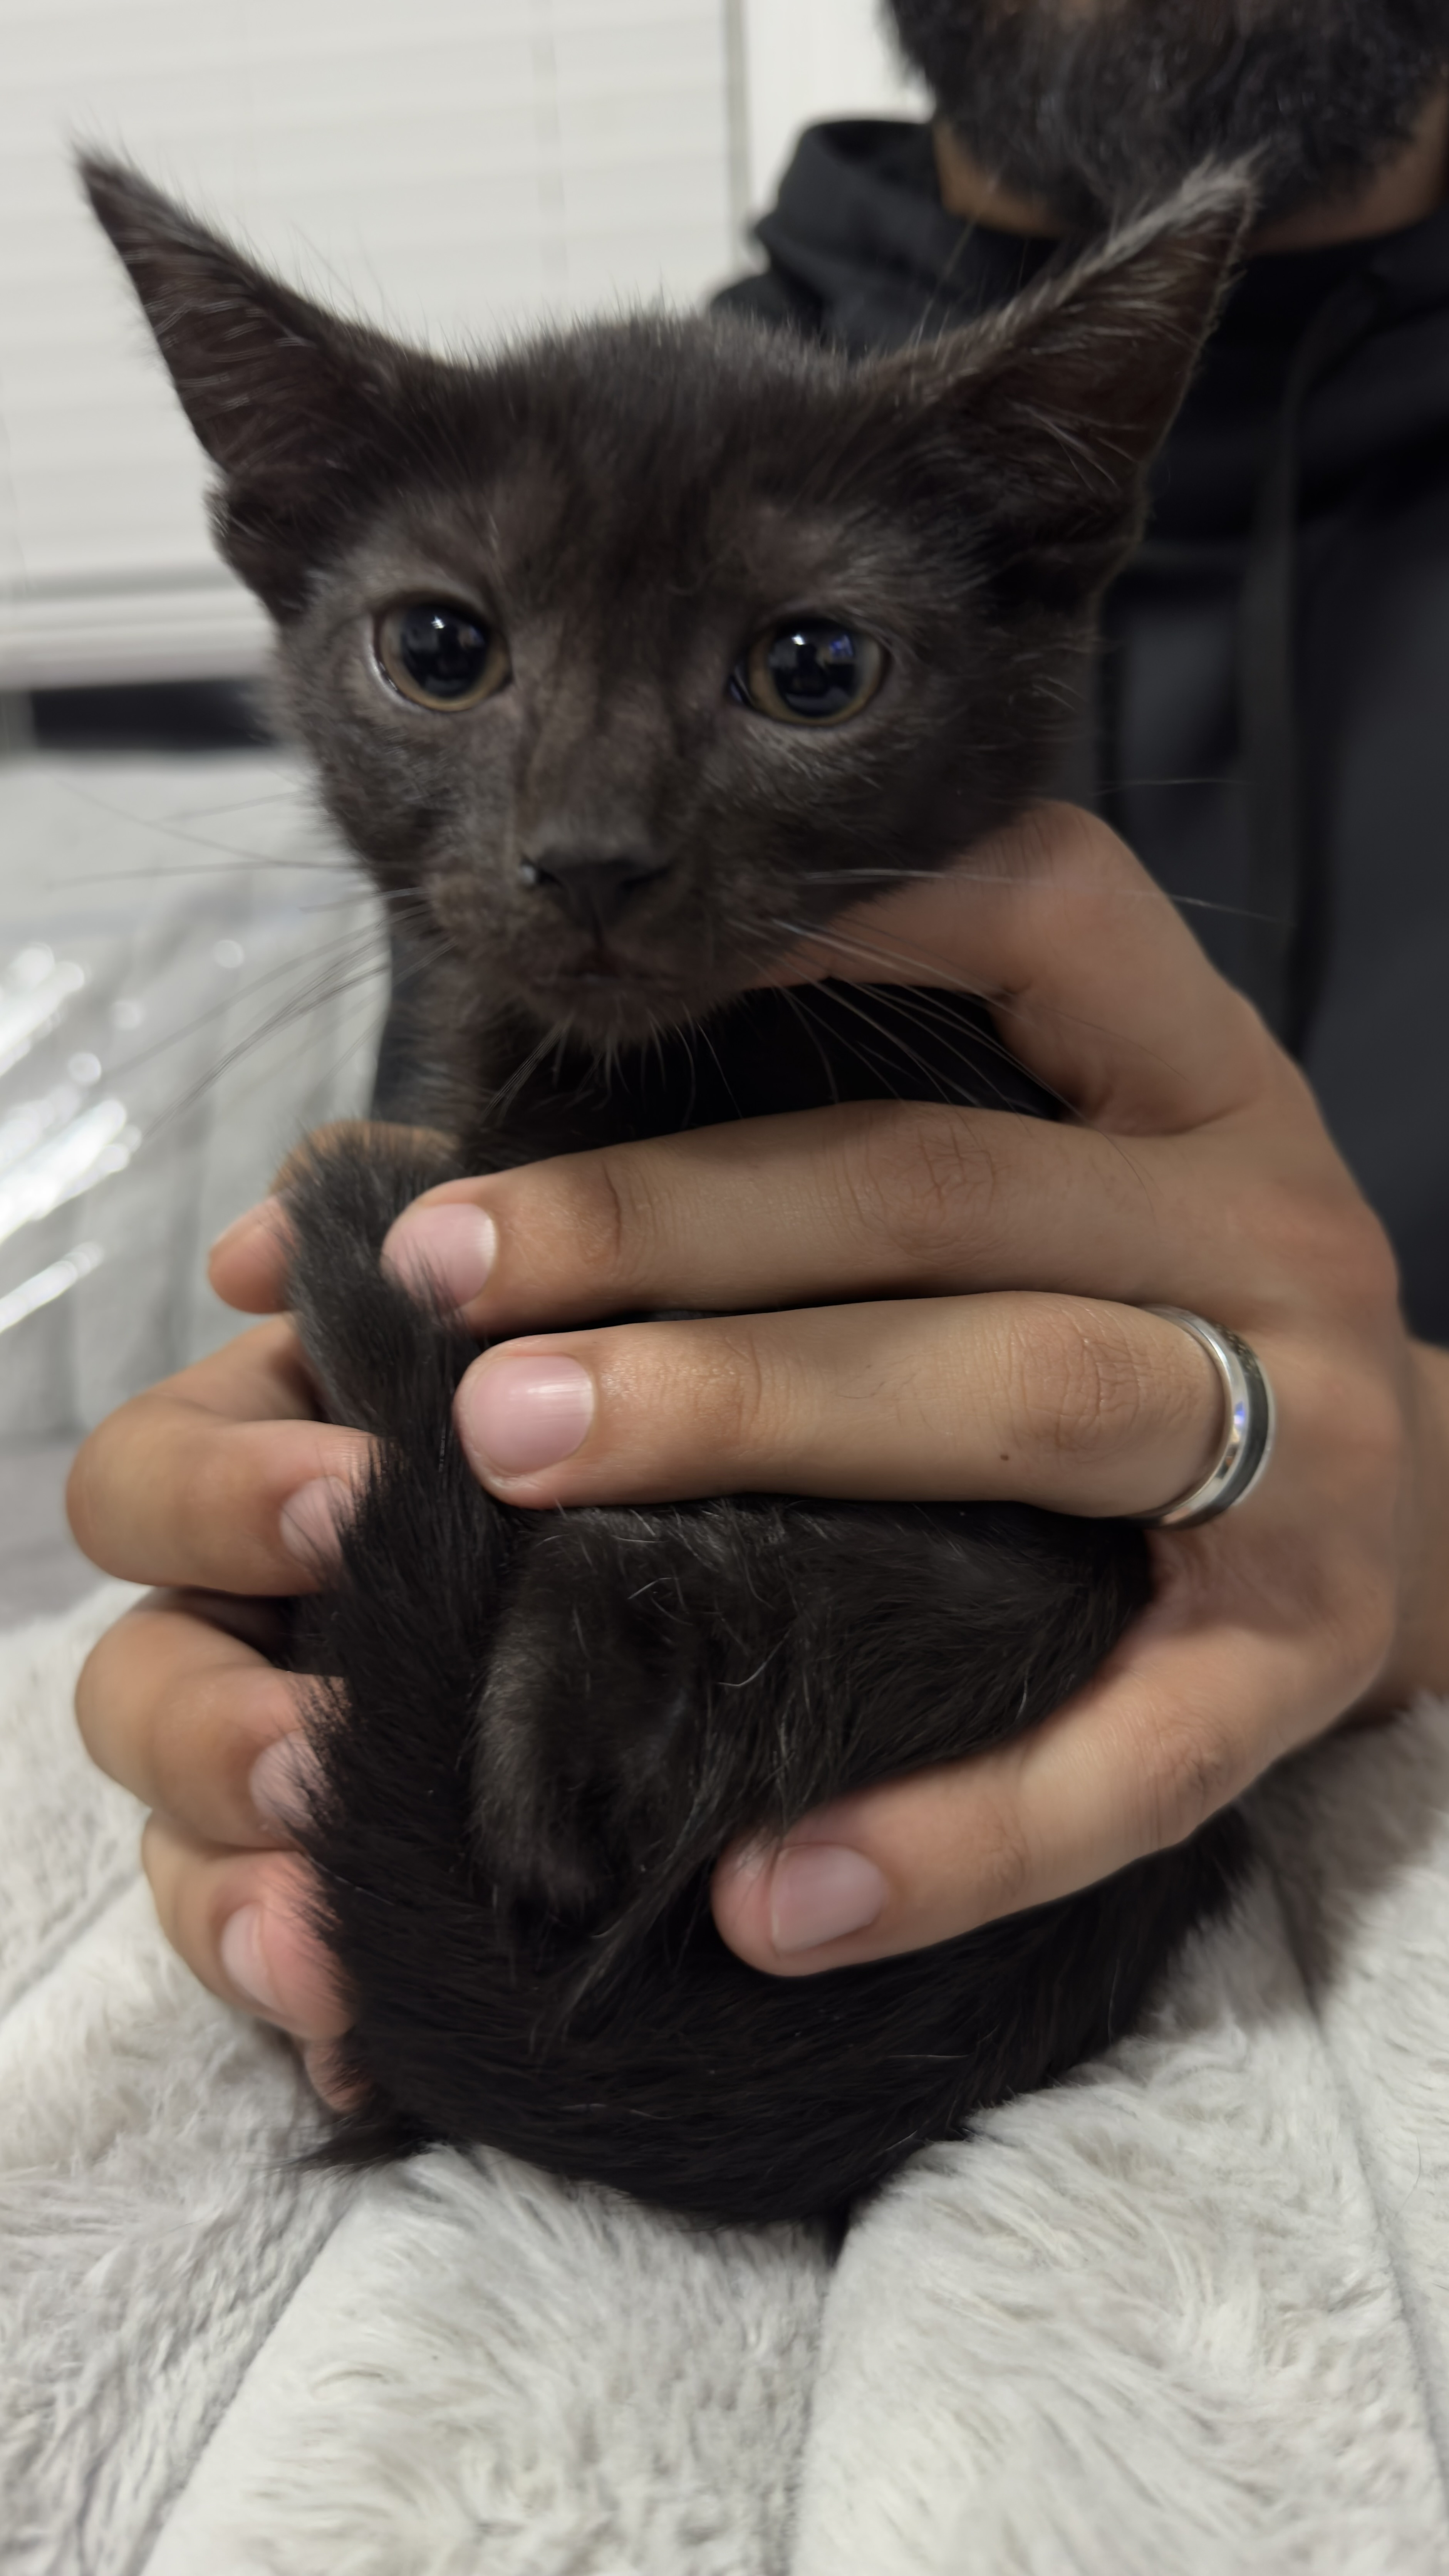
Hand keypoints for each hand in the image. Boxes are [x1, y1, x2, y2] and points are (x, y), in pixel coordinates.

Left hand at [69, 806, 1448, 2064]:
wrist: (1421, 1514)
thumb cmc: (1129, 1322)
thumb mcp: (1036, 1184)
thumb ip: (774, 1147)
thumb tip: (321, 1229)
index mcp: (1191, 1081)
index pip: (1034, 907)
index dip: (830, 912)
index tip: (601, 974)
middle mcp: (1266, 1228)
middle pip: (948, 1188)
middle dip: (676, 1226)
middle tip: (449, 1280)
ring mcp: (1309, 1444)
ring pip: (1022, 1398)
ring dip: (758, 1419)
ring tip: (518, 1455)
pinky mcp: (1305, 1655)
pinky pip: (1132, 1758)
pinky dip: (952, 1834)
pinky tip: (765, 1898)